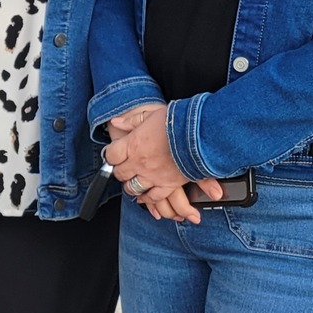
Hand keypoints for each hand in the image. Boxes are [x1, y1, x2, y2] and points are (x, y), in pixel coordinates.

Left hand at [102, 105, 222, 224]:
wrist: (201, 134)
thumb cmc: (178, 122)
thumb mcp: (152, 114)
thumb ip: (132, 121)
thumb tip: (116, 122)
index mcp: (133, 144)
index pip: (111, 155)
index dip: (111, 155)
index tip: (115, 154)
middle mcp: (139, 163)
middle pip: (120, 173)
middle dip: (120, 171)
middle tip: (124, 168)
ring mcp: (152, 176)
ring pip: (133, 188)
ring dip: (131, 186)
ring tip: (133, 182)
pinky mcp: (167, 185)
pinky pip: (153, 197)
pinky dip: (148, 199)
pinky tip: (145, 197)